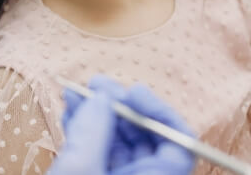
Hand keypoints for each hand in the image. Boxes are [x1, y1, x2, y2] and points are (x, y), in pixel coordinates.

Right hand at [49, 75, 194, 174]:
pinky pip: (98, 150)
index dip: (159, 112)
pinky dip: (85, 128)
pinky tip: (71, 109)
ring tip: (75, 92)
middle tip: (96, 84)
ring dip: (96, 111)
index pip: (179, 142)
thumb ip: (93, 132)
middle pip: (144, 137)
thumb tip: (101, 97)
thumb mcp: (81, 170)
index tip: (133, 92)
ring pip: (118, 141)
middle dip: (119, 105)